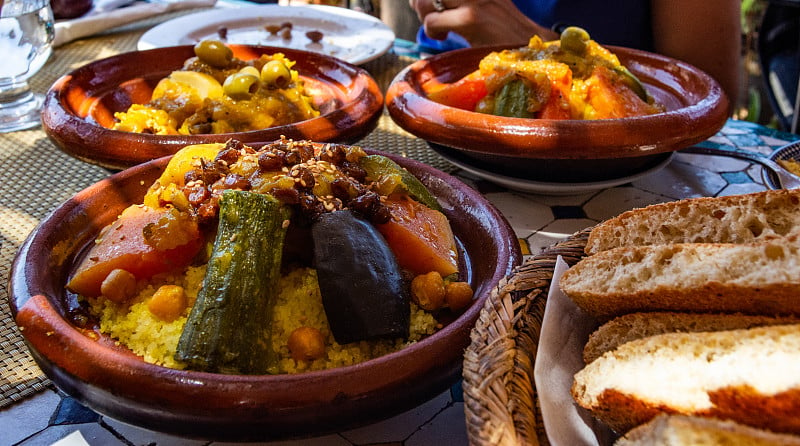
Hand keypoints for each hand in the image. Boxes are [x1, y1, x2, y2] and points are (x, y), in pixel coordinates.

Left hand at [408, 0, 554, 45]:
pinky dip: (431, 30)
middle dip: (420, 1)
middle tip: (425, 15)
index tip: (425, 4)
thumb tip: (429, 2)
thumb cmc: (507, 34)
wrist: (532, 48)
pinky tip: (442, 38)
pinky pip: (433, 21)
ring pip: (428, 1)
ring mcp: (475, 1)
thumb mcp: (488, 6)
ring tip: (435, 27)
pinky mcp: (471, 19)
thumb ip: (464, 3)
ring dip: (423, 14)